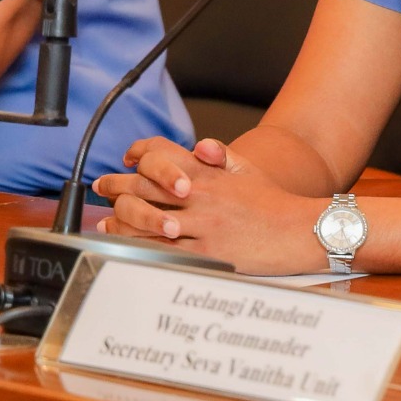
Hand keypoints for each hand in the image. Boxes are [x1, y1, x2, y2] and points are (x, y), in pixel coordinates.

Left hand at [95, 137, 325, 274]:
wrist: (298, 230)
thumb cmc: (273, 202)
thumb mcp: (247, 169)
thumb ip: (220, 155)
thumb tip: (199, 146)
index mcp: (209, 173)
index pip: (163, 154)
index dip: (138, 153)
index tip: (126, 159)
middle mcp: (201, 195)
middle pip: (145, 186)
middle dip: (117, 185)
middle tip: (102, 186)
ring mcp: (202, 225)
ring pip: (148, 219)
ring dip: (121, 218)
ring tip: (106, 221)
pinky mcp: (207, 254)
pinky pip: (165, 250)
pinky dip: (142, 246)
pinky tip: (128, 246)